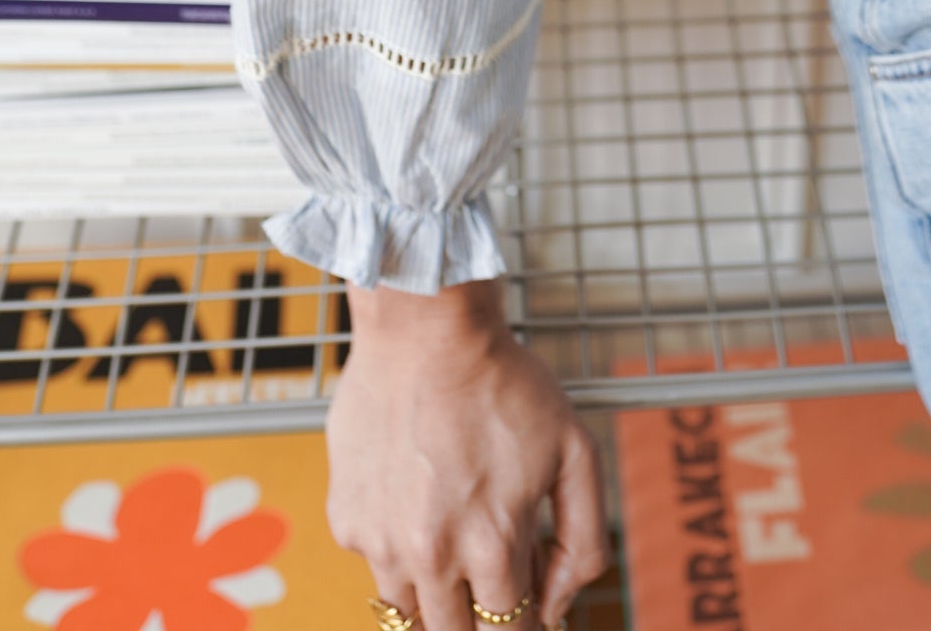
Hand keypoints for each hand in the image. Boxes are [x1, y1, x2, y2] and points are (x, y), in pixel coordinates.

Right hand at [327, 277, 607, 630]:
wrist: (424, 329)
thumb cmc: (503, 382)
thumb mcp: (576, 451)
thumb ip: (583, 539)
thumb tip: (559, 606)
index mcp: (492, 544)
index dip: (525, 621)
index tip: (528, 604)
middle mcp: (431, 556)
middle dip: (480, 617)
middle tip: (491, 576)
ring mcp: (381, 541)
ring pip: (410, 611)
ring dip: (436, 592)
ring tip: (454, 534)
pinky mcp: (347, 519)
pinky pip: (375, 562)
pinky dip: (397, 548)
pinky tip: (416, 498)